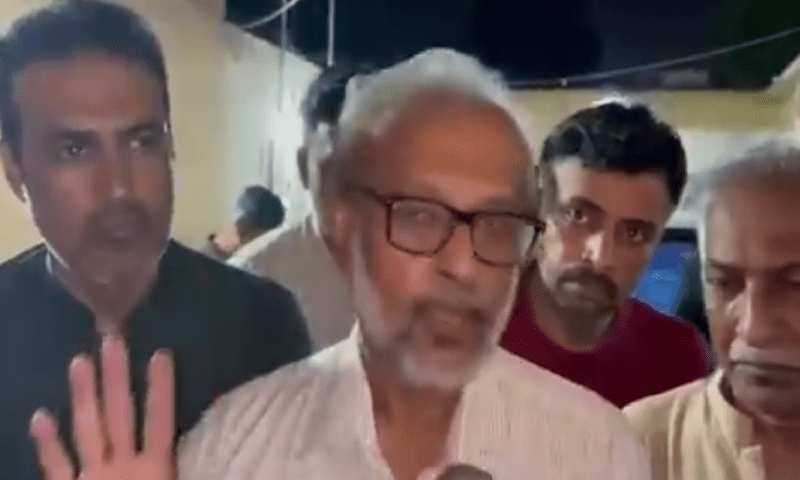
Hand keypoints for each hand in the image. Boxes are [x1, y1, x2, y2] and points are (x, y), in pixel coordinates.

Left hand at [30, 338, 175, 479]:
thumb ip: (188, 465)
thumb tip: (219, 438)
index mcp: (156, 468)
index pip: (161, 421)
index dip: (162, 388)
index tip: (161, 354)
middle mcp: (122, 465)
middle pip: (119, 415)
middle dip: (116, 377)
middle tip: (111, 340)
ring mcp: (90, 475)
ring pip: (87, 430)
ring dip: (83, 395)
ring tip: (78, 361)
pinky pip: (54, 464)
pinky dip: (47, 442)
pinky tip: (39, 416)